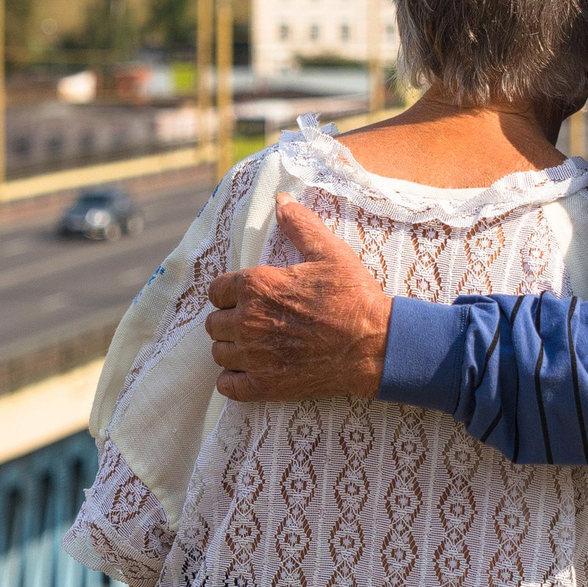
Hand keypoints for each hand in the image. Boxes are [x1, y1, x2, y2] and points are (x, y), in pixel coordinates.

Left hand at [204, 199, 392, 400]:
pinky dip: (234, 380)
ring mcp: (253, 356)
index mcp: (256, 286)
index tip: (246, 297)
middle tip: (255, 321)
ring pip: (219, 352)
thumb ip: (299, 225)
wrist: (373, 345)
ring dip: (232, 348)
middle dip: (230, 320)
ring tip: (255, 345)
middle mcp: (247, 321)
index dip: (230, 292)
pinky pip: (228, 386)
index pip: (216, 290)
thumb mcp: (328, 251)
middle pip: (214, 323)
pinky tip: (251, 371)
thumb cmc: (352, 296)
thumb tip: (281, 200)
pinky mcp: (264, 386)